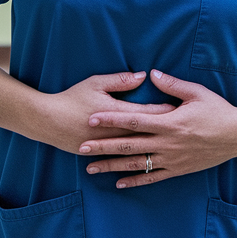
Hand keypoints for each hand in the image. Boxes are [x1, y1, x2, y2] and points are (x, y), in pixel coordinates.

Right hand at [36, 71, 175, 154]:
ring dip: (156, 147)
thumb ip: (121, 80)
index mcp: (119, 114)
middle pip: (150, 133)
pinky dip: (138, 162)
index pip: (150, 113)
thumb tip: (143, 75)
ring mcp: (110, 147)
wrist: (49, 121)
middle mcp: (118, 133)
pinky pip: (124, 162)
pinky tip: (149, 162)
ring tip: (173, 146)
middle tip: (188, 129)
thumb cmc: (73, 98)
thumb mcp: (96, 83)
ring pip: (139, 150)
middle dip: (168, 131)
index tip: (183, 109)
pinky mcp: (102, 155)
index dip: (168, 110)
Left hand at [78, 69, 236, 188]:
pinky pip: (152, 177)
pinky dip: (134, 180)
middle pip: (129, 145)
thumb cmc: (218, 111)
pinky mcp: (178, 170)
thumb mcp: (197, 93)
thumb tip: (151, 73)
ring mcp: (172, 159)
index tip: (92, 118)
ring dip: (112, 166)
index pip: (133, 120)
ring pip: (136, 164)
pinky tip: (118, 182)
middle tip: (82, 147)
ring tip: (91, 168)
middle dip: (103, 146)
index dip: (111, 119)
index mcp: (170, 122)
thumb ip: (172, 85)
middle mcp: (168, 143)